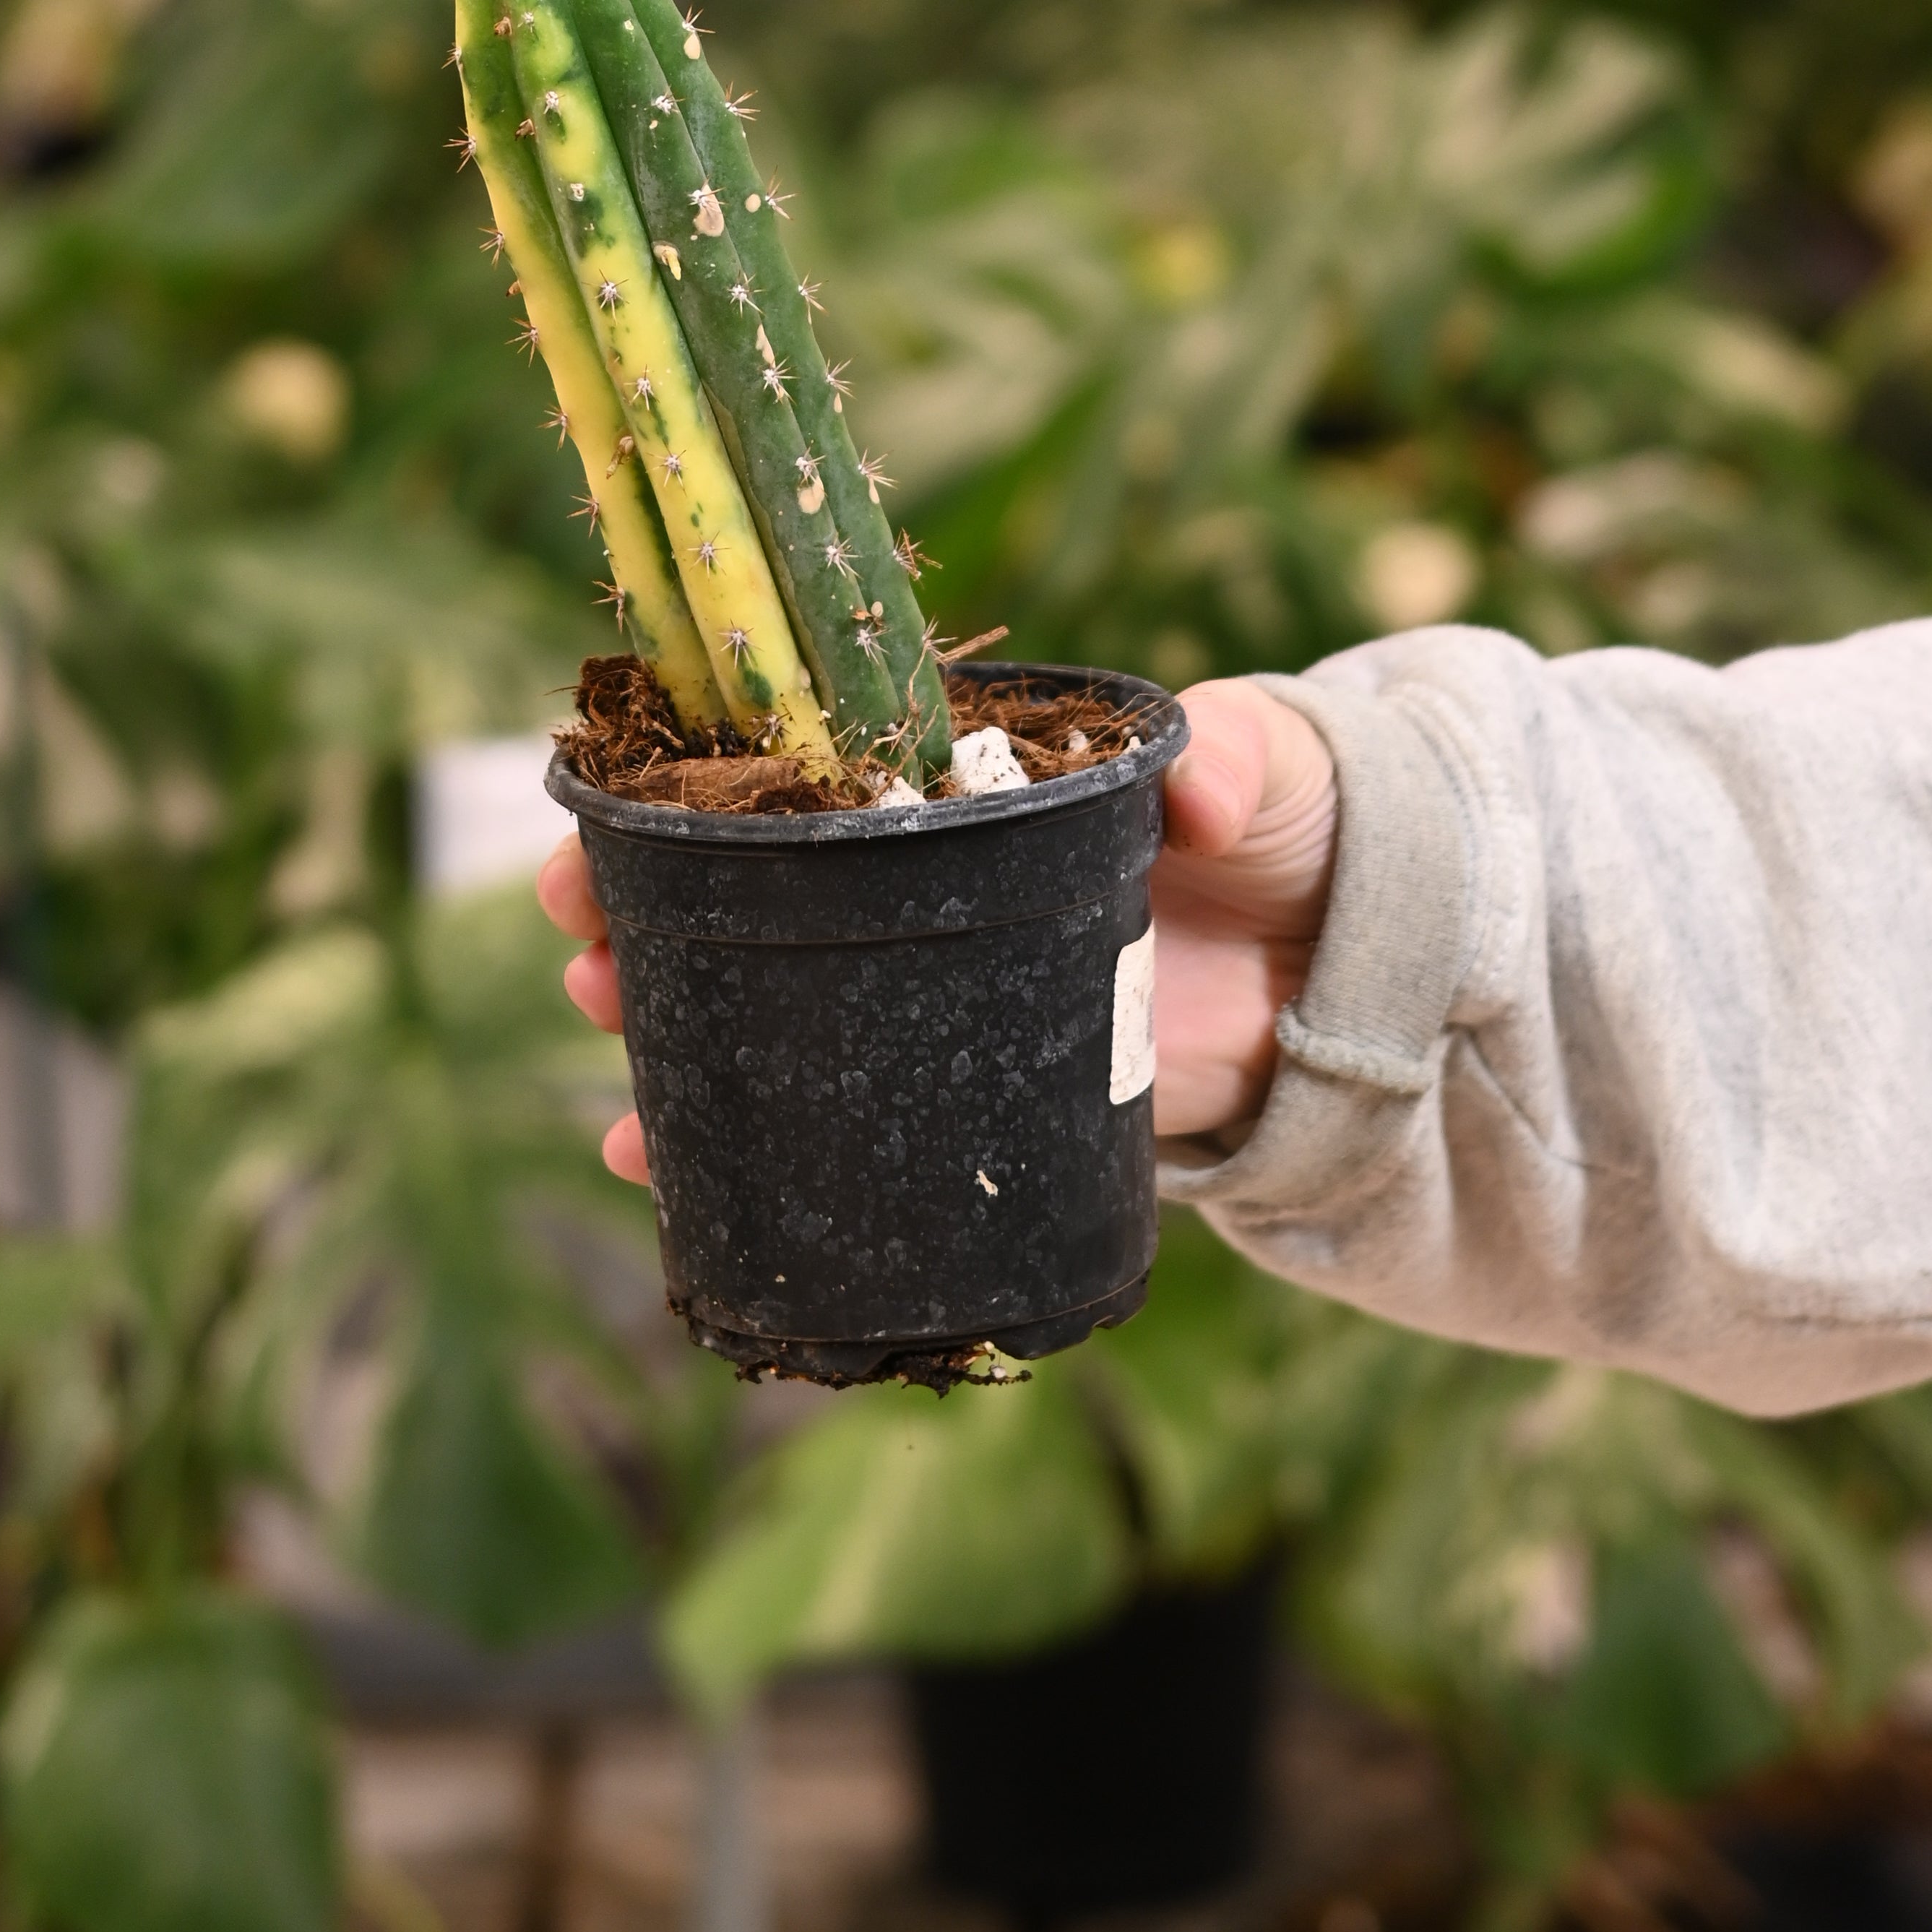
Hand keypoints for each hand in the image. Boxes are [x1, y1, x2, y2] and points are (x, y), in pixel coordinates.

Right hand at [535, 678, 1337, 1182]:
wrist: (1349, 959)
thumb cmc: (1285, 825)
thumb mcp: (1263, 770)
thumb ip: (1232, 760)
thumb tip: (1204, 788)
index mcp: (958, 785)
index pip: (796, 773)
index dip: (689, 787)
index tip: (607, 808)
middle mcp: (921, 889)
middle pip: (747, 897)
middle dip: (644, 920)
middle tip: (582, 951)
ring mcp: (940, 997)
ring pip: (771, 1012)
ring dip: (671, 1036)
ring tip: (610, 1065)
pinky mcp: (978, 1097)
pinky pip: (844, 1123)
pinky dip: (746, 1148)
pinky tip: (661, 1171)